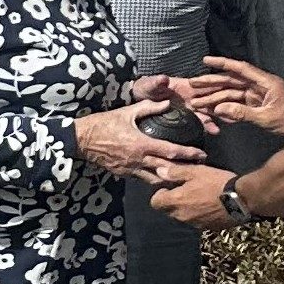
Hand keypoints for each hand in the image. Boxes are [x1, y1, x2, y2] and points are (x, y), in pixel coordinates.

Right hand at [76, 104, 200, 179]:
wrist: (81, 139)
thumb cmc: (104, 124)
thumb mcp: (126, 112)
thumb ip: (148, 108)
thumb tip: (167, 103)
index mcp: (142, 144)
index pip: (171, 151)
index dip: (189, 154)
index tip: (202, 154)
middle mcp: (139, 160)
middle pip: (168, 169)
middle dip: (185, 169)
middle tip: (200, 168)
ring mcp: (131, 169)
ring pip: (157, 179)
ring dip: (171, 178)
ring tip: (183, 176)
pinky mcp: (124, 174)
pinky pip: (143, 179)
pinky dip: (155, 179)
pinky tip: (161, 176)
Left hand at [149, 164, 238, 228]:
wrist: (243, 199)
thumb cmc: (216, 183)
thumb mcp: (195, 172)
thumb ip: (175, 173)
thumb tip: (159, 172)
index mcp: (176, 202)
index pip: (155, 203)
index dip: (160, 195)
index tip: (170, 187)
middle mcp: (182, 216)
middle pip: (168, 211)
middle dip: (173, 202)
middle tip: (185, 190)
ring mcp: (195, 224)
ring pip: (182, 216)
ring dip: (186, 209)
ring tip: (199, 198)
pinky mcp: (208, 228)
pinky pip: (197, 221)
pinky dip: (199, 215)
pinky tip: (210, 206)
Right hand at [179, 56, 283, 137]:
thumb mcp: (267, 118)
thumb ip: (242, 113)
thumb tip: (218, 109)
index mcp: (266, 83)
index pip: (242, 69)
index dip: (223, 64)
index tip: (206, 60)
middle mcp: (260, 86)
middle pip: (232, 81)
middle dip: (211, 83)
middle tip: (192, 85)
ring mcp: (257, 95)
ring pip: (231, 93)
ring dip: (214, 98)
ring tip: (197, 103)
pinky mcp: (255, 104)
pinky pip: (236, 104)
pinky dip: (224, 108)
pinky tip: (212, 112)